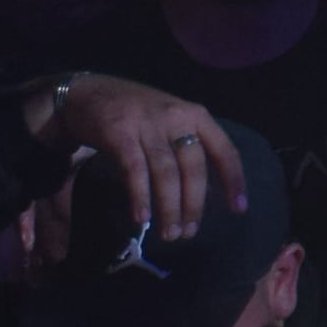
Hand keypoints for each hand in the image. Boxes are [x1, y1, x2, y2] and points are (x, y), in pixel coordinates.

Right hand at [30, 73, 249, 244]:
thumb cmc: (137, 113)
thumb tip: (203, 194)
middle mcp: (176, 117)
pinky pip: (134, 170)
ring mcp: (148, 124)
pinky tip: (142, 218)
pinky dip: (140, 196)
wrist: (88, 92)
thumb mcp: (171, 120)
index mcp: (196, 115)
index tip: (238, 210)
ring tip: (169, 234)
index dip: (233, 180)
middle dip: (194, 204)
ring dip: (170, 207)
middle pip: (194, 167)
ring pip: (166, 172)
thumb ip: (188, 147)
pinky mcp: (120, 133)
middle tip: (189, 233)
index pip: (224, 150)